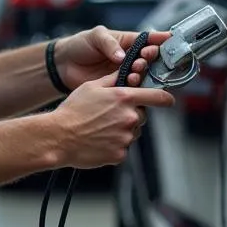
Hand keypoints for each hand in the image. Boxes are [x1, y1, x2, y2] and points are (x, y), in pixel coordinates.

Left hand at [54, 25, 171, 89]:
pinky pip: (131, 88)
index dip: (159, 40)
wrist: (64, 65)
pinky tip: (130, 85)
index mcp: (127, 42)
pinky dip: (133, 88)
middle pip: (149, 59)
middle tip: (144, 59)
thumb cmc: (80, 45)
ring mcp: (125, 73)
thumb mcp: (95, 36)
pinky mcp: (118, 87)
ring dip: (142, 74)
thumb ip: (109, 43)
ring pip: (142, 75)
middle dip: (150, 59)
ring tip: (134, 73)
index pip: (148, 40)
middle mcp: (130, 58)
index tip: (167, 41)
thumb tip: (122, 56)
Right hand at [55, 73, 174, 168]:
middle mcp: (130, 118)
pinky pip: (123, 147)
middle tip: (110, 115)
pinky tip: (99, 140)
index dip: (165, 98)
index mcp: (124, 98)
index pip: (159, 98)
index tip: (167, 100)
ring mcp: (126, 138)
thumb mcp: (92, 86)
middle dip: (131, 114)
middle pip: (142, 115)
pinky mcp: (120, 154)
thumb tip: (126, 73)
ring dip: (122, 130)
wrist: (59, 137)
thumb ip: (113, 79)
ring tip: (101, 128)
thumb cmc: (73, 110)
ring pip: (132, 132)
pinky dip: (114, 144)